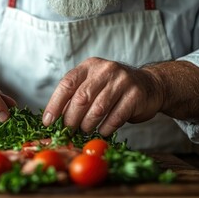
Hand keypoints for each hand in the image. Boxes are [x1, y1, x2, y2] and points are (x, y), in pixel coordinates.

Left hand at [42, 57, 163, 135]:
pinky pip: (115, 117)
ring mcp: (122, 81)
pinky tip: (103, 131)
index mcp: (89, 66)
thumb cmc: (112, 89)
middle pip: (81, 98)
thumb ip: (74, 97)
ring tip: (85, 131)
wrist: (150, 86)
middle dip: (71, 119)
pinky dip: (106, 128)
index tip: (48, 122)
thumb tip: (53, 119)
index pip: (67, 84)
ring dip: (88, 125)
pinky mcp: (135, 95)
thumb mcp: (92, 85)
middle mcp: (105, 70)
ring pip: (97, 109)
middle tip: (68, 131)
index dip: (55, 105)